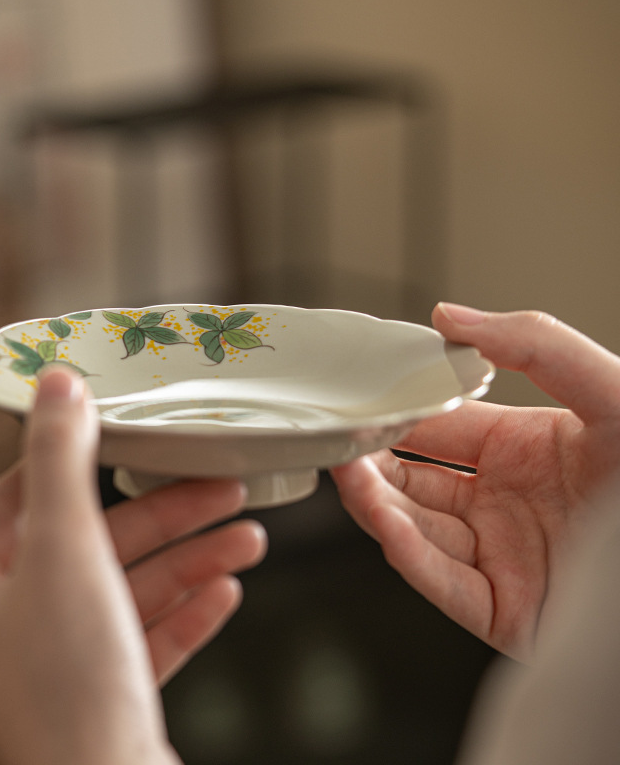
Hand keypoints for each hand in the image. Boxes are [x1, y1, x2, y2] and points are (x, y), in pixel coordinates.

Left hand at [0, 368, 265, 764]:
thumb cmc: (72, 686)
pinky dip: (182, 613)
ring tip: (249, 539)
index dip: (77, 461)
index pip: (17, 498)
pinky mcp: (93, 700)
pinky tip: (226, 591)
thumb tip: (56, 383)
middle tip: (225, 489)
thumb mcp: (66, 548)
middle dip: (167, 519)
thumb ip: (60, 459)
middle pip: (88, 546)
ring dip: (189, 563)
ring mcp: (46, 671)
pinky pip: (138, 640)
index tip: (131, 436)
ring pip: (123, 593)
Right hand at [331, 304, 619, 660]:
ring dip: (377, 505)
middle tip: (336, 442)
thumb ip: (534, 344)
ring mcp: (502, 560)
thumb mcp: (610, 390)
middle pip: (412, 483)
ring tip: (348, 475)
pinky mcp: (507, 613)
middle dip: (370, 463)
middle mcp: (502, 506)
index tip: (358, 402)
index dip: (395, 416)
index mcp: (520, 452)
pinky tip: (386, 523)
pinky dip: (411, 556)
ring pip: (417, 533)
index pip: (435, 430)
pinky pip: (446, 585)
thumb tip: (450, 317)